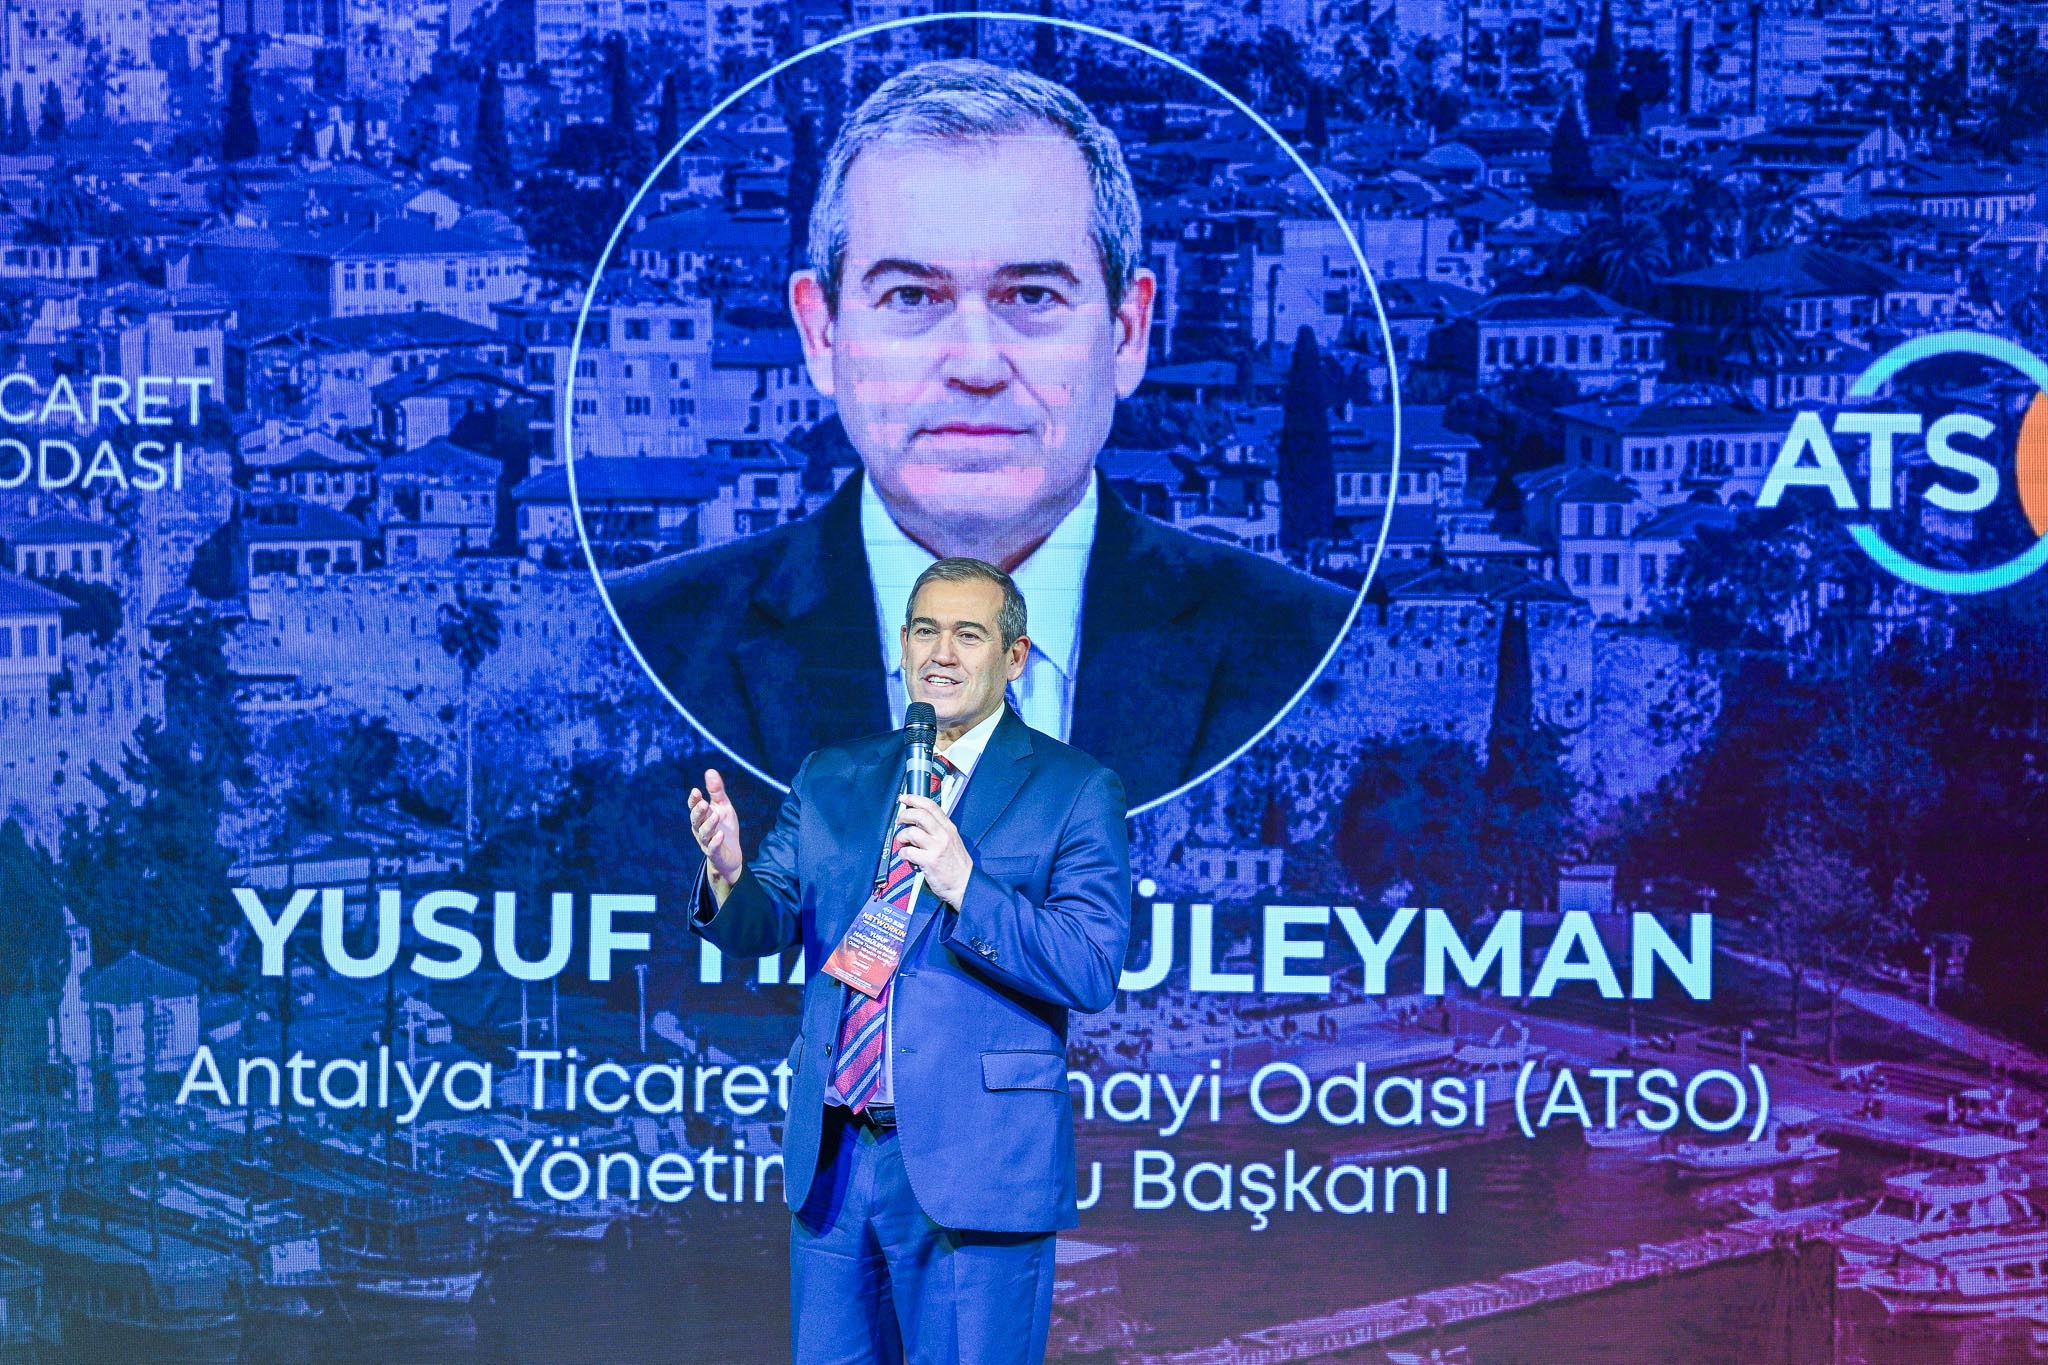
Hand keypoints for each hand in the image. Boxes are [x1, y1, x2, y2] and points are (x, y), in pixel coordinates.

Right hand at [688, 768, 742, 899]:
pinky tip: (720, 835)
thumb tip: (710, 770)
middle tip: (704, 803)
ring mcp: (706, 842)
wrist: (731, 854)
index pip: (694, 807)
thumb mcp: (723, 807)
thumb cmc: (724, 827)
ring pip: (704, 833)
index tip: (696, 791)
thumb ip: (716, 791)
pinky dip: (715, 842)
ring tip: (716, 816)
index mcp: (701, 817)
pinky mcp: (714, 853)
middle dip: (699, 812)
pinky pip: (713, 848)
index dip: (694, 800)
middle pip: (696, 820)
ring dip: (709, 825)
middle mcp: (700, 829)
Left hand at [892, 793, 971, 907]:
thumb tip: (918, 821)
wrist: (964, 885)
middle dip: (904, 815)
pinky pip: (908, 852)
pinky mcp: (929, 861)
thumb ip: (938, 830)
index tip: (905, 798)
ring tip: (903, 844)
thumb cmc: (957, 866)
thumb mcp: (953, 841)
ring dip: (901, 837)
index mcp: (948, 828)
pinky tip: (906, 857)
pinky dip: (902, 854)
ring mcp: (936, 847)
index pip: (931, 806)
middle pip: (919, 815)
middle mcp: (943, 835)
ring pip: (910, 832)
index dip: (915, 799)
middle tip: (899, 821)